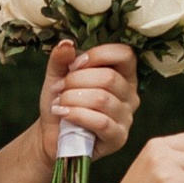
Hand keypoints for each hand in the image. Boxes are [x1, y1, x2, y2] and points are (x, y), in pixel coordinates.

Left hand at [39, 40, 136, 166]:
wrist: (53, 135)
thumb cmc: (62, 102)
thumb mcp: (58, 75)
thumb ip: (61, 59)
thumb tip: (66, 44)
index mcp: (123, 75)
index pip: (125, 54)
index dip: (98, 55)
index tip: (74, 65)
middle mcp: (130, 95)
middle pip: (109, 77)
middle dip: (76, 80)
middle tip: (59, 88)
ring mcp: (126, 117)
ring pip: (102, 99)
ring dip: (73, 98)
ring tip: (59, 102)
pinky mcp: (118, 138)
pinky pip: (101, 122)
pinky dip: (77, 115)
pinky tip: (63, 113)